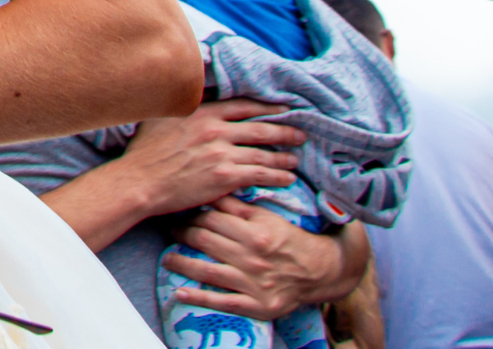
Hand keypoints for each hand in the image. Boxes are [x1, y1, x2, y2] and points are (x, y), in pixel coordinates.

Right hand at [116, 98, 305, 218]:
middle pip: (259, 128)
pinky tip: (287, 179)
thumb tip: (190, 97)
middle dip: (284, 131)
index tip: (282, 110)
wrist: (140, 181)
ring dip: (283, 157)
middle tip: (300, 134)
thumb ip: (181, 107)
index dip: (266, 108)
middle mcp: (214, 129)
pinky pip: (260, 174)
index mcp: (201, 112)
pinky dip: (277, 176)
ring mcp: (221, 153)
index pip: (242, 106)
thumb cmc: (145, 152)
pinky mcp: (225, 176)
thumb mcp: (160, 118)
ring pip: (263, 152)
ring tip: (294, 160)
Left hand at [163, 200, 363, 316]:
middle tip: (169, 229)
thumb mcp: (268, 216)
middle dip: (182, 234)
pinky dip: (199, 298)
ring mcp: (254, 283)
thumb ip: (239, 204)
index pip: (212, 218)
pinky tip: (179, 293)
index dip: (191, 213)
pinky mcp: (257, 305)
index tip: (177, 210)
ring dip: (182, 263)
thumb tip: (210, 187)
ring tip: (167, 258)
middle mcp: (253, 257)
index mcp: (256, 231)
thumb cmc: (292, 239)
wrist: (324, 271)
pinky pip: (222, 302)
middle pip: (205, 241)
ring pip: (208, 271)